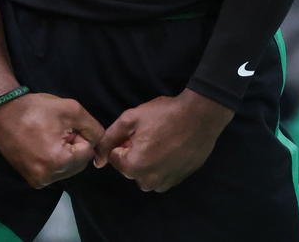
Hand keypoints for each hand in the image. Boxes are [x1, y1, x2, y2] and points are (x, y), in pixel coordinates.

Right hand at [0, 91, 103, 188]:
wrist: (1, 112)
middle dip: (73, 147)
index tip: (63, 125)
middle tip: (56, 130)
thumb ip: (93, 127)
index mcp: (58, 161)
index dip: (79, 135)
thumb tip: (101, 143)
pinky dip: (53, 159)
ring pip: (67, 169)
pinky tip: (41, 145)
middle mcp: (48, 177)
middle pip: (78, 164)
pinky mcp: (31, 179)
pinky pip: (54, 172)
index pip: (87, 152)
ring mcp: (38, 181)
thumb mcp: (71, 109)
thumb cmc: (35, 109)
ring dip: (64, 154)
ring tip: (47, 136)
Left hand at [95, 88, 232, 192]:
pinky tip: (170, 148)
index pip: (115, 158)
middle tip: (148, 135)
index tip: (137, 132)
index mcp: (134, 167)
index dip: (123, 142)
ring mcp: (166, 182)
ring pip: (146, 174)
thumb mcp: (130, 119)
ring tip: (160, 141)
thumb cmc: (163, 115)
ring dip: (147, 161)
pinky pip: (162, 176)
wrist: (200, 117)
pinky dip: (161, 165)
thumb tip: (98, 160)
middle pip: (130, 168)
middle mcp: (149, 181)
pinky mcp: (179, 180)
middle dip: (134, 153)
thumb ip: (109, 139)